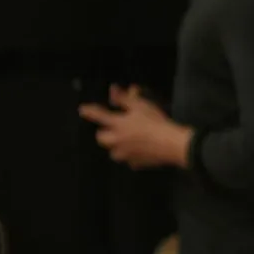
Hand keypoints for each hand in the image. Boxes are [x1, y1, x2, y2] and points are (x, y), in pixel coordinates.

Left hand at [79, 84, 193, 169]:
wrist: (170, 144)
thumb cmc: (155, 122)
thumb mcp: (140, 105)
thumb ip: (124, 98)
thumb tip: (112, 89)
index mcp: (118, 125)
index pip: (99, 116)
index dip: (90, 111)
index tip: (82, 109)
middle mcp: (117, 141)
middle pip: (101, 139)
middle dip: (104, 133)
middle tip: (113, 128)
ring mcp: (125, 155)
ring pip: (114, 152)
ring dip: (117, 146)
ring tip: (127, 141)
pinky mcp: (136, 164)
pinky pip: (129, 160)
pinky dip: (132, 155)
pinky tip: (141, 151)